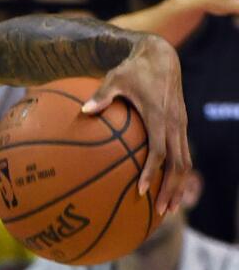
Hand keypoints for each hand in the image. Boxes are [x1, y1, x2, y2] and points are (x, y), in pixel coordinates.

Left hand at [83, 34, 188, 214]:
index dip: (151, 172)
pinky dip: (178, 174)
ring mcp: (181, 126)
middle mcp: (175, 124)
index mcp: (160, 117)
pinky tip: (167, 189)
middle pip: (179, 164)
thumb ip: (101, 96)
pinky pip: (184, 154)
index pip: (158, 151)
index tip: (141, 190)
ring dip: (179, 186)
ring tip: (168, 209)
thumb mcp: (115, 79)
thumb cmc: (133, 70)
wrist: (161, 57)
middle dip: (171, 189)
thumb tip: (84, 110)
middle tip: (160, 212)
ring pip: (186, 162)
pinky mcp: (181, 126)